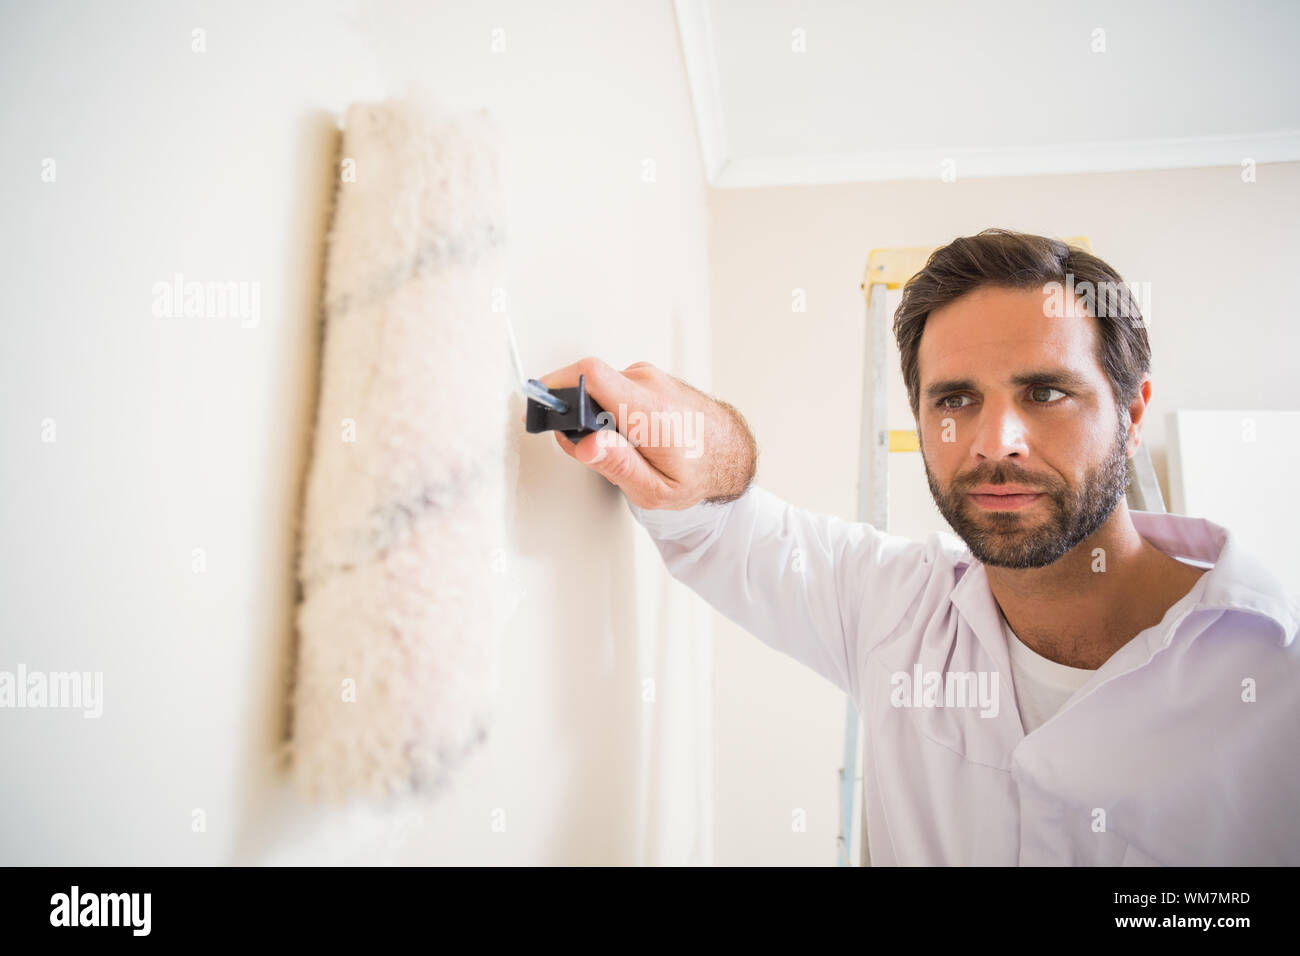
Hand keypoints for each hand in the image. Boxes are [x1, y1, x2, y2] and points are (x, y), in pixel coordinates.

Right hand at [524, 357, 756, 509]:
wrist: (729, 454)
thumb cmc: (696, 474)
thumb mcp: (656, 490)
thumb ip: (619, 466)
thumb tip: (586, 444)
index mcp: (649, 412)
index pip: (591, 375)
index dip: (555, 385)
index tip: (540, 407)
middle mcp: (649, 385)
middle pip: (587, 385)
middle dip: (574, 415)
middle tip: (590, 449)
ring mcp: (649, 376)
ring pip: (598, 388)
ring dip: (593, 415)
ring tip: (617, 446)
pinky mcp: (646, 376)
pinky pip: (611, 387)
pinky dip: (607, 409)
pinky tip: (624, 432)